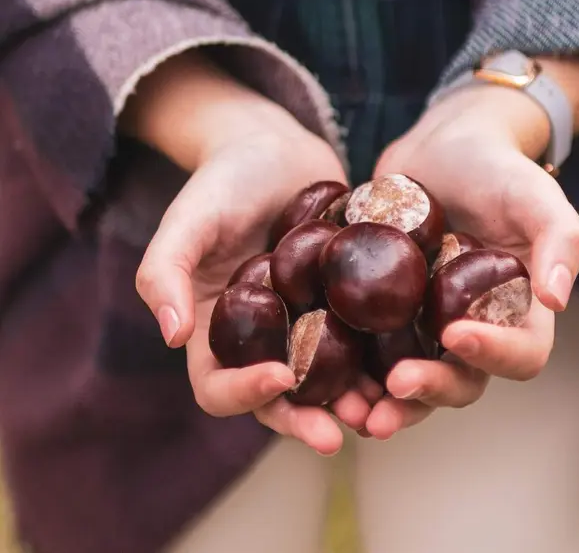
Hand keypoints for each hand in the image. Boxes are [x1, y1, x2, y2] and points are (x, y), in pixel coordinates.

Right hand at [124, 51, 379, 455]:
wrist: (275, 150)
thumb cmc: (223, 182)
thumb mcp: (188, 219)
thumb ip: (165, 271)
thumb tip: (170, 335)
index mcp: (215, 332)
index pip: (218, 384)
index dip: (244, 393)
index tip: (280, 377)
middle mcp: (262, 339)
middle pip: (278, 398)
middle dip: (305, 419)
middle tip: (336, 435)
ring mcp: (305, 325)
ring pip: (326, 381)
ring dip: (350, 401)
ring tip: (380, 408)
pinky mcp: (343, 306)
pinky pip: (362, 342)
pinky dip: (380, 359)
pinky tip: (406, 363)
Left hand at [363, 84, 578, 439]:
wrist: (441, 148)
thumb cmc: (496, 168)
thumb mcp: (534, 194)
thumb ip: (561, 239)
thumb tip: (558, 299)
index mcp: (517, 313)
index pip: (521, 354)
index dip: (494, 355)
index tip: (455, 334)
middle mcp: (472, 329)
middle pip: (459, 381)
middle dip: (427, 393)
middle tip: (393, 390)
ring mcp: (424, 325)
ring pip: (409, 379)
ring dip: (382, 401)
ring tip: (350, 410)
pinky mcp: (385, 313)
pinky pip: (369, 351)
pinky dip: (349, 369)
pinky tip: (321, 376)